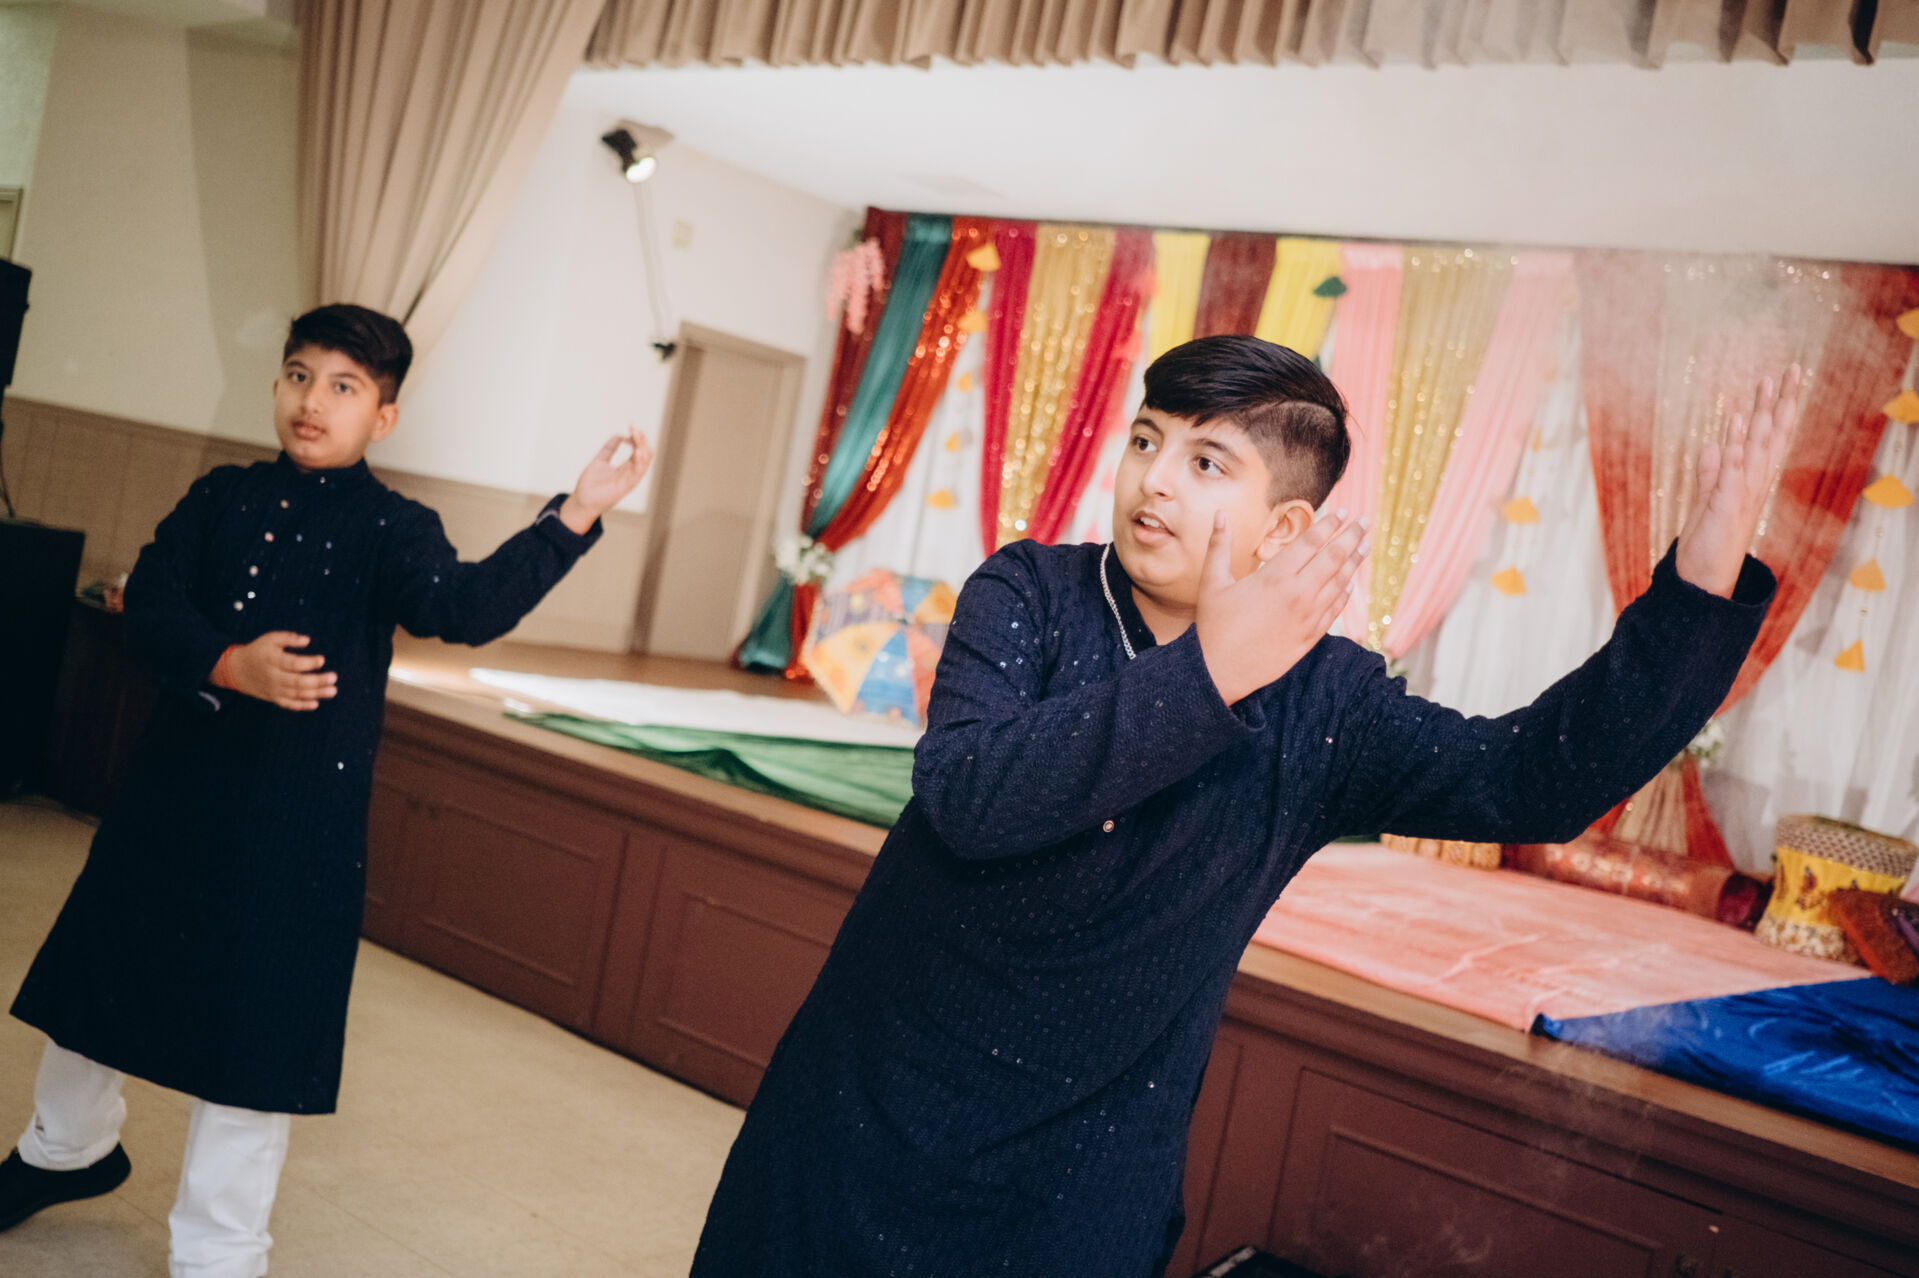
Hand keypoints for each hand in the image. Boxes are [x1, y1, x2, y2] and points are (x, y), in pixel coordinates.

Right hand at [214, 631, 335, 710]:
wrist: (236, 669)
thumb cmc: (258, 651)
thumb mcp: (270, 639)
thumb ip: (288, 638)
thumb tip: (307, 640)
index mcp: (272, 660)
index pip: (292, 663)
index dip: (308, 662)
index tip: (322, 659)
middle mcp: (272, 676)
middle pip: (297, 682)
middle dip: (317, 681)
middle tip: (333, 677)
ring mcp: (273, 689)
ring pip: (296, 694)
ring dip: (316, 694)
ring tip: (332, 690)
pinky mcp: (273, 698)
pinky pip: (288, 704)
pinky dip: (302, 705)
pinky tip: (316, 703)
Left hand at [560, 427, 653, 534]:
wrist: (581, 500)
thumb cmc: (590, 484)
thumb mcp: (600, 460)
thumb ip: (609, 448)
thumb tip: (619, 435)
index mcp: (626, 468)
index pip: (638, 450)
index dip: (637, 438)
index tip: (631, 427)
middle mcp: (630, 474)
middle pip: (644, 455)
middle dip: (642, 440)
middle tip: (634, 428)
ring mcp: (629, 480)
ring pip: (644, 463)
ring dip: (642, 448)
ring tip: (637, 435)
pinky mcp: (625, 487)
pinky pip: (637, 474)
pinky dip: (640, 462)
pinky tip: (638, 450)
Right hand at [1196, 510, 1368, 703]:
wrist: (1220, 672)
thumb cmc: (1213, 626)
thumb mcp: (1212, 582)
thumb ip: (1219, 545)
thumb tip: (1220, 514)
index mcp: (1274, 577)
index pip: (1311, 543)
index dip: (1329, 525)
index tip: (1342, 514)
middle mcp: (1297, 594)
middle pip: (1333, 558)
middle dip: (1352, 537)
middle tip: (1364, 522)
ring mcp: (1307, 617)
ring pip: (1339, 583)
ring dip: (1354, 562)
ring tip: (1364, 547)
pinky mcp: (1310, 637)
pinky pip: (1335, 610)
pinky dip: (1345, 594)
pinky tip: (1350, 584)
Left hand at [1674, 365, 1800, 596]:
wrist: (1702, 580)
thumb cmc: (1708, 542)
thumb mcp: (1709, 500)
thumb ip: (1712, 473)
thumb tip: (1713, 444)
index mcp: (1750, 481)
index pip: (1768, 438)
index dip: (1777, 409)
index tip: (1784, 379)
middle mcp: (1752, 484)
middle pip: (1771, 435)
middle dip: (1782, 401)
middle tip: (1793, 367)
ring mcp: (1740, 493)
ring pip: (1756, 446)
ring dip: (1761, 414)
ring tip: (1768, 382)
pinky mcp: (1724, 504)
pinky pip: (1731, 470)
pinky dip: (1735, 445)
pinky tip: (1738, 421)